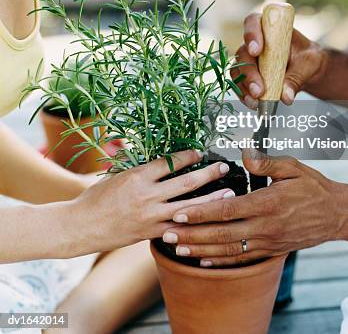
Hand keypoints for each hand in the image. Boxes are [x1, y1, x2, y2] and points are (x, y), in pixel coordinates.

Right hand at [68, 150, 233, 255]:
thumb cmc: (95, 197)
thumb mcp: (116, 174)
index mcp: (138, 176)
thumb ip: (137, 166)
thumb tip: (158, 155)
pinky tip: (209, 221)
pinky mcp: (150, 233)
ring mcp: (150, 216)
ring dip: (211, 199)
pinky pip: (177, 229)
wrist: (80, 226)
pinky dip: (194, 224)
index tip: (200, 152)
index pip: (171, 162)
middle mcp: (147, 195)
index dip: (189, 156)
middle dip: (209, 174)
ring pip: (189, 207)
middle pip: (186, 182)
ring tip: (228, 193)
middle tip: (224, 167)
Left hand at [161, 150, 346, 266]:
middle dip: (191, 234)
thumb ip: (266, 161)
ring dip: (200, 249)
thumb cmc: (313, 187)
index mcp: (266, 203)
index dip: (200, 212)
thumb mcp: (292, 167)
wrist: (336, 215)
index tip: (179, 211)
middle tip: (167, 233)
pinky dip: (220, 261)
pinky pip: (241, 258)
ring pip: (227, 249)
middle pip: (220, 234)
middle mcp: (264, 227)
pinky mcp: (270, 251)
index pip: (226, 210)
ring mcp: (267, 242)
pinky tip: (203, 260)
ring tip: (178, 247)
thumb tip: (244, 154)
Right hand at [232, 13, 327, 108]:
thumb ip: (297, 78)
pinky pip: (239, 83)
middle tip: (258, 90)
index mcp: (270, 27)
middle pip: (243, 52)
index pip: (253, 22)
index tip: (256, 51)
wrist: (307, 69)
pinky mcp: (247, 74)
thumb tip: (285, 96)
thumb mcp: (308, 64)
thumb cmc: (308, 58)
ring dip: (244, 87)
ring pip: (238, 70)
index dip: (252, 34)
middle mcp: (255, 41)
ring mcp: (249, 58)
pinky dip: (244, 94)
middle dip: (249, 72)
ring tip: (255, 102)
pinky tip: (253, 104)